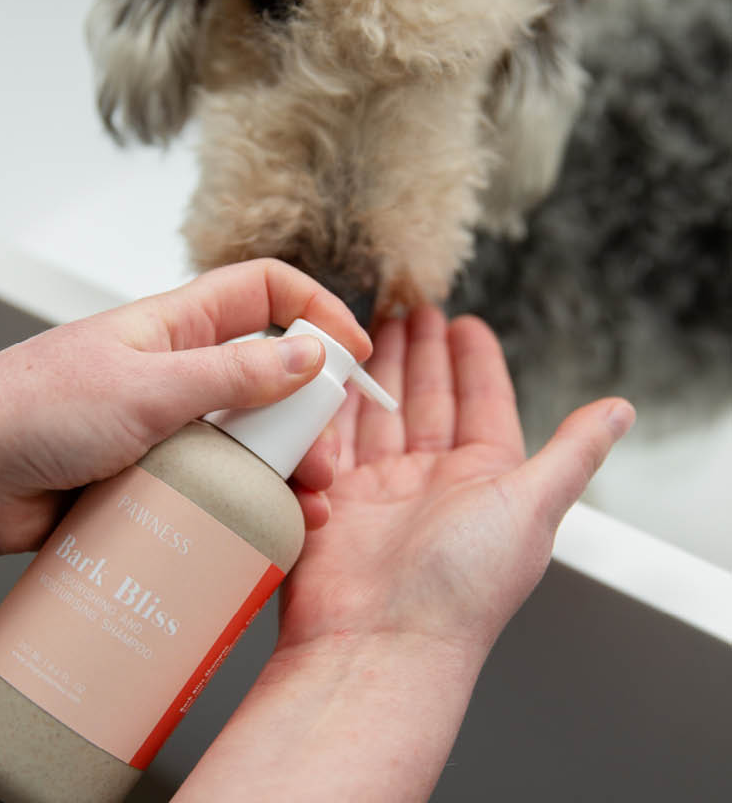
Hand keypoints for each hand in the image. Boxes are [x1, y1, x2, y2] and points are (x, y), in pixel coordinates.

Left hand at [0, 259, 369, 562]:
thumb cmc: (35, 411)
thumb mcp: (147, 388)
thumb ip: (233, 374)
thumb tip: (310, 353)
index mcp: (175, 324)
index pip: (264, 292)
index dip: (316, 310)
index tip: (355, 354)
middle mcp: (176, 369)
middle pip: (267, 374)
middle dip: (308, 412)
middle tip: (326, 457)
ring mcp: (165, 424)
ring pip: (245, 436)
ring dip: (283, 465)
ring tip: (308, 503)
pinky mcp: (151, 474)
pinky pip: (213, 482)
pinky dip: (244, 501)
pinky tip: (267, 528)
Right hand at [277, 305, 635, 660]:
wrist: (379, 642)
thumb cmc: (461, 586)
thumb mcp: (533, 506)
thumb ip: (573, 452)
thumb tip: (619, 410)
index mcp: (484, 480)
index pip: (481, 403)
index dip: (475, 361)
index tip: (465, 322)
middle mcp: (431, 481)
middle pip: (425, 399)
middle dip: (418, 353)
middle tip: (408, 309)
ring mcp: (379, 488)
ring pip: (378, 412)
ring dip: (375, 370)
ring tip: (368, 328)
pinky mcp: (332, 496)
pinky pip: (333, 438)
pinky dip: (333, 406)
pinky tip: (332, 374)